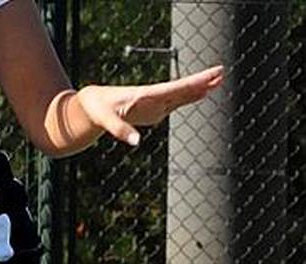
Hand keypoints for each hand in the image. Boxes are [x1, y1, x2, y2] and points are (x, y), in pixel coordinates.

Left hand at [76, 65, 223, 145]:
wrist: (90, 104)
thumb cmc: (96, 108)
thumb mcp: (104, 120)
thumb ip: (120, 130)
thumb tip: (136, 143)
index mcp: (145, 96)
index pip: (174, 87)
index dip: (193, 82)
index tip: (211, 74)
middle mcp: (152, 97)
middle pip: (181, 89)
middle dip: (201, 82)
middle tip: (222, 73)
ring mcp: (154, 103)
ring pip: (180, 95)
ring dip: (198, 89)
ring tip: (218, 81)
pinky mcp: (152, 110)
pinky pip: (175, 102)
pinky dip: (189, 98)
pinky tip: (200, 95)